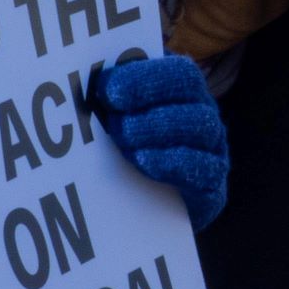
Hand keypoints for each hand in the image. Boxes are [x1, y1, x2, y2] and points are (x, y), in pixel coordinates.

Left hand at [90, 54, 227, 229]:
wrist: (144, 217)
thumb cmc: (125, 157)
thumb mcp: (114, 125)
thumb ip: (106, 101)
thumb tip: (76, 81)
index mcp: (181, 91)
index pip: (176, 70)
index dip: (144, 77)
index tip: (110, 91)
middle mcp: (203, 113)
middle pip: (191, 90)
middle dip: (150, 98)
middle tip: (114, 121)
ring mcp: (213, 150)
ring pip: (203, 126)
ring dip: (159, 130)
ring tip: (125, 143)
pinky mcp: (212, 189)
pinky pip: (207, 170)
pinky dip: (175, 163)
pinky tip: (145, 162)